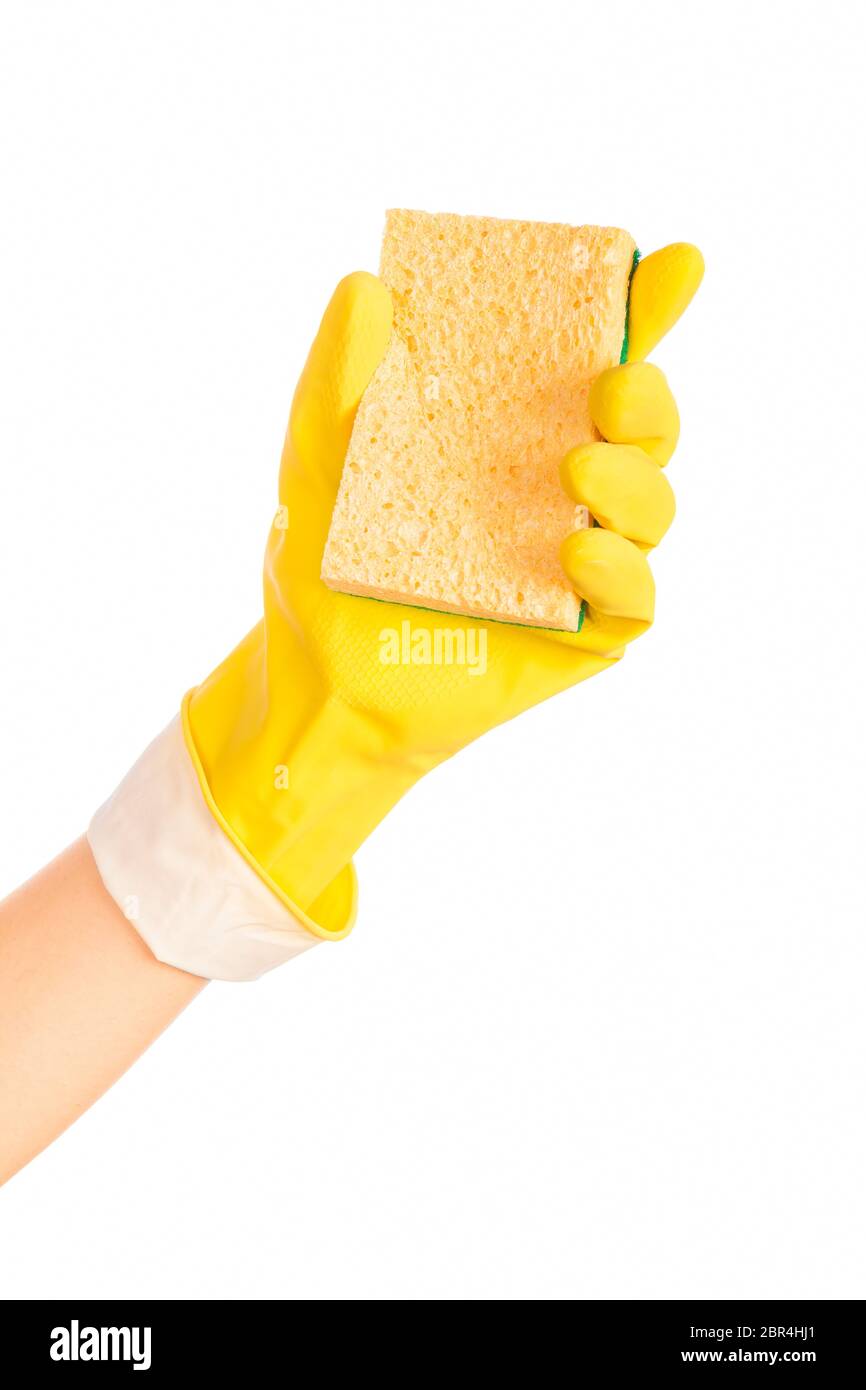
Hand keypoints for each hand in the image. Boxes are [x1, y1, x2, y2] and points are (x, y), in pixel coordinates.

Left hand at [186, 244, 702, 928]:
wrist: (317, 677)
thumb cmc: (322, 563)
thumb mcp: (317, 457)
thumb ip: (338, 374)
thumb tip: (364, 286)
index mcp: (514, 430)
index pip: (594, 359)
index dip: (644, 311)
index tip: (672, 264)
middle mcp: (560, 488)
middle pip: (645, 429)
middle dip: (650, 398)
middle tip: (613, 383)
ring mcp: (579, 561)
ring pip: (654, 506)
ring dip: (636, 479)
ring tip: (579, 468)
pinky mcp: (585, 633)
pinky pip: (636, 598)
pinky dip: (622, 569)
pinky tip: (577, 549)